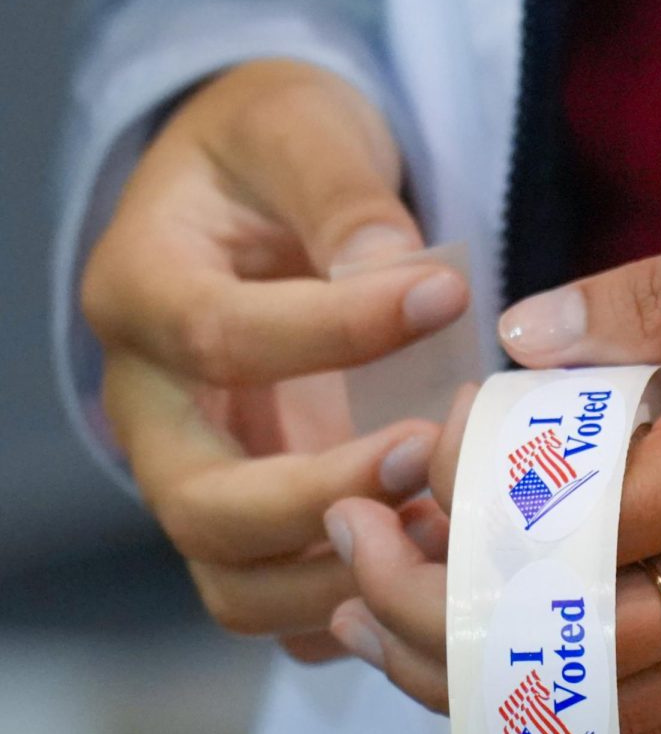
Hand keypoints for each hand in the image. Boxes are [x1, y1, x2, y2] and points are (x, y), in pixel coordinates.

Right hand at [83, 60, 469, 659]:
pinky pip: (278, 598)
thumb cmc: (274, 157)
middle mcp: (152, 406)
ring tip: (440, 521)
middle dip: (321, 494)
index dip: (335, 329)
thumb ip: (340, 195)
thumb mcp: (300, 131)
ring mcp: (198, 473)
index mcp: (142, 292)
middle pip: (201, 503)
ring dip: (339, 573)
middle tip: (427, 452)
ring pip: (233, 578)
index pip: (219, 336)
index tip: (445, 294)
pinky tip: (427, 556)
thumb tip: (394, 275)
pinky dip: (346, 603)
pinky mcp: (249, 515)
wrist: (255, 203)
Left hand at [326, 196, 660, 733]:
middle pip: (566, 641)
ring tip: (381, 628)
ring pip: (601, 706)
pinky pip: (656, 709)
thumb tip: (527, 335)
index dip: (465, 505)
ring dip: (479, 681)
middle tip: (349, 557)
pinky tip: (494, 654)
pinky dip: (558, 702)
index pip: (570, 518)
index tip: (412, 460)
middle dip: (434, 616)